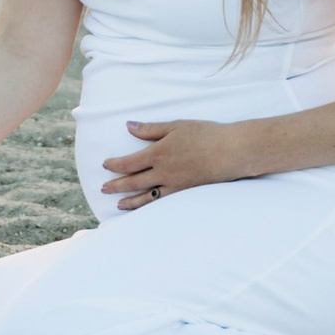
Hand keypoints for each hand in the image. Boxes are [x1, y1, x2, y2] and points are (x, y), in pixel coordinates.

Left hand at [99, 118, 234, 211]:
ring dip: (131, 200)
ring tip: (119, 204)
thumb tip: (129, 126)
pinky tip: (145, 208)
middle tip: (103, 189)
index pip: (130, 162)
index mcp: (159, 153)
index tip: (105, 165)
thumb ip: (150, 129)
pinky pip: (163, 202)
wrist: (231, 151)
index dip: (115, 165)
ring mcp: (175, 185)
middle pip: (134, 181)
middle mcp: (163, 172)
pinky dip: (150, 206)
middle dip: (117, 185)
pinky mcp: (186, 193)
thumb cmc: (205, 134)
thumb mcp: (175, 126)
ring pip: (147, 196)